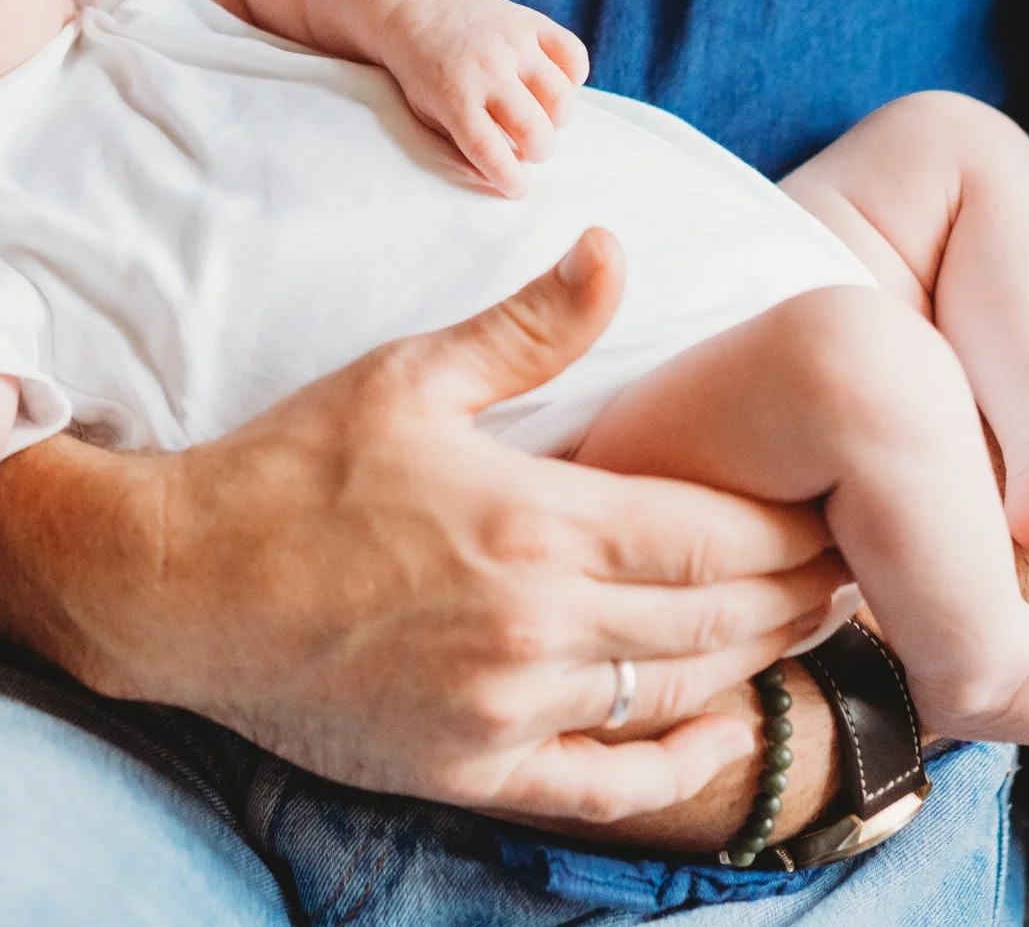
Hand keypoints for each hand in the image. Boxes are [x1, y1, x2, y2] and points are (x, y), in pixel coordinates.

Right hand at [0, 230, 847, 825]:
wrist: (173, 585)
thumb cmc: (287, 469)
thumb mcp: (406, 375)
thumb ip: (528, 327)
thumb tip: (614, 248)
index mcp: (532, 521)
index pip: (714, 531)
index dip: (794, 523)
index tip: (842, 501)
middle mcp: (535, 625)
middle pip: (721, 617)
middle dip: (802, 590)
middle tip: (855, 564)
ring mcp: (506, 706)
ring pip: (679, 692)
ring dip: (758, 660)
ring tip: (809, 625)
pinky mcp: (471, 766)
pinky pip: (607, 780)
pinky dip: (677, 761)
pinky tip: (720, 728)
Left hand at [376, 0, 587, 193]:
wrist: (418, 13)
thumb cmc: (425, 74)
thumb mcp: (428, 114)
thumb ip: (463, 141)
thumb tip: (504, 172)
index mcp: (454, 99)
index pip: (489, 151)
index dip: (510, 179)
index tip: (518, 188)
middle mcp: (486, 71)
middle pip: (532, 128)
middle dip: (540, 151)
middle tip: (532, 150)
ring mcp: (512, 44)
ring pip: (560, 95)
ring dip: (558, 118)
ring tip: (543, 117)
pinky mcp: (531, 23)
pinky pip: (573, 54)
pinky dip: (574, 76)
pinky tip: (554, 83)